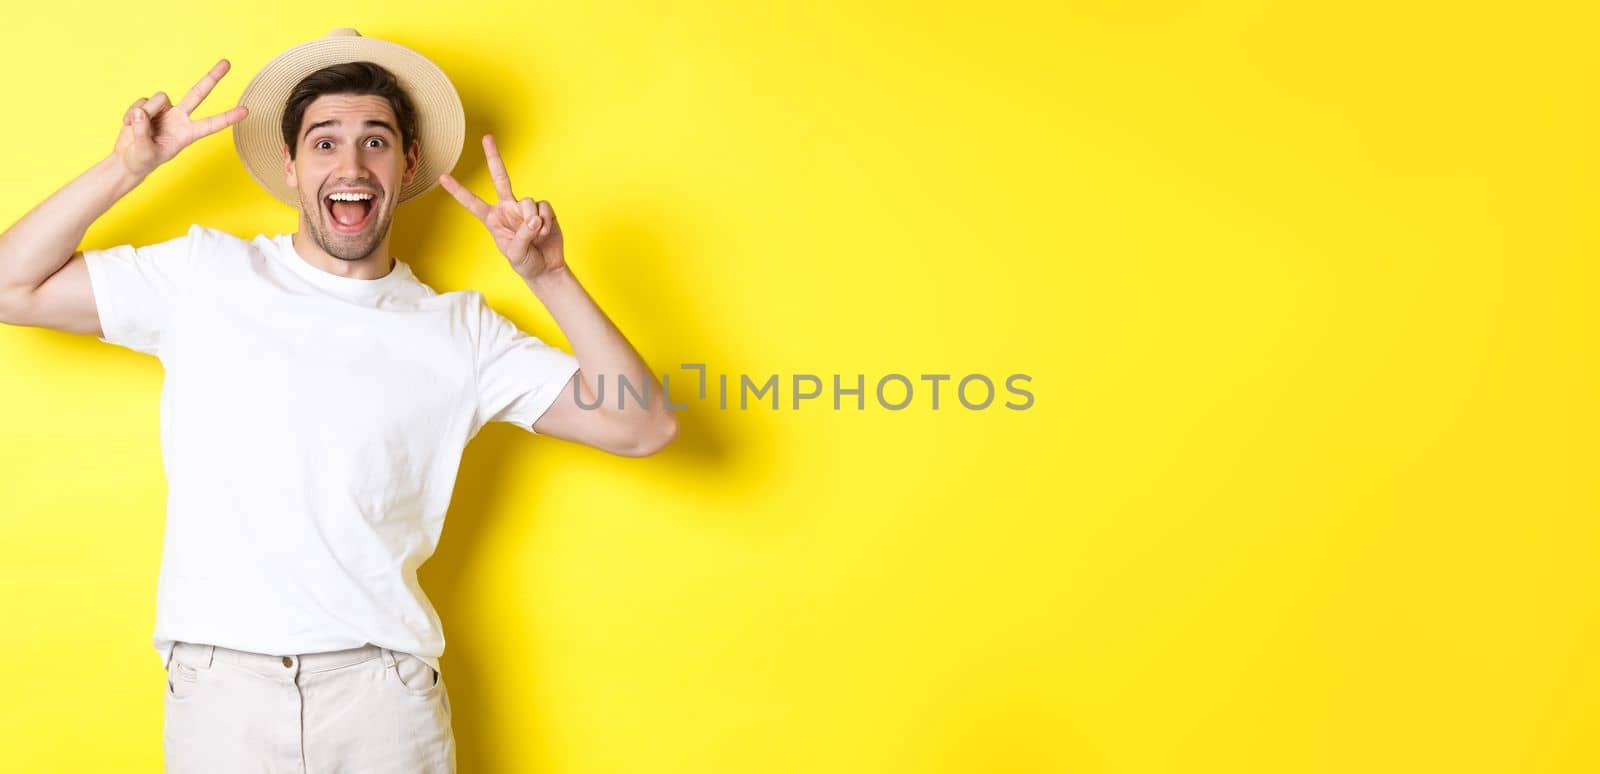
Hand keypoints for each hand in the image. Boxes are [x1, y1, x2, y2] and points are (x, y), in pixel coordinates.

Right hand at [113, 59, 248, 178]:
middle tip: (228, 62)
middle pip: (198, 93)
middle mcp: (180, 118)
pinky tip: (129, 124)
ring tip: (136, 129)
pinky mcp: (150, 106)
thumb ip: (141, 133)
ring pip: (159, 98)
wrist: (128, 158)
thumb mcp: (144, 153)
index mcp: (187, 134)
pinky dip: (131, 114)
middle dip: (212, 77)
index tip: (246, 111)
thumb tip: (141, 112)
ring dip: (146, 112)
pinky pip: (141, 101)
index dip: (228, 117)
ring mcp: (165, 110)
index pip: (211, 124)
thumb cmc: (141, 160)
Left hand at [438, 134, 566, 280]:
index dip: (458, 191)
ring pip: (528, 201)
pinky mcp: (543, 209)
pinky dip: (546, 222)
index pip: (472, 203)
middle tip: (487, 137)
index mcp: (493, 219)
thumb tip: (534, 218)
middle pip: (500, 178)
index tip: (443, 177)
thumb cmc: (526, 263)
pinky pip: (544, 207)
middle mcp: (507, 208)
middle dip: (493, 157)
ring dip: (534, 222)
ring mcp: (525, 208)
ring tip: (537, 236)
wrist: (547, 268)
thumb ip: (523, 234)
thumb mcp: (516, 253)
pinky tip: (546, 232)